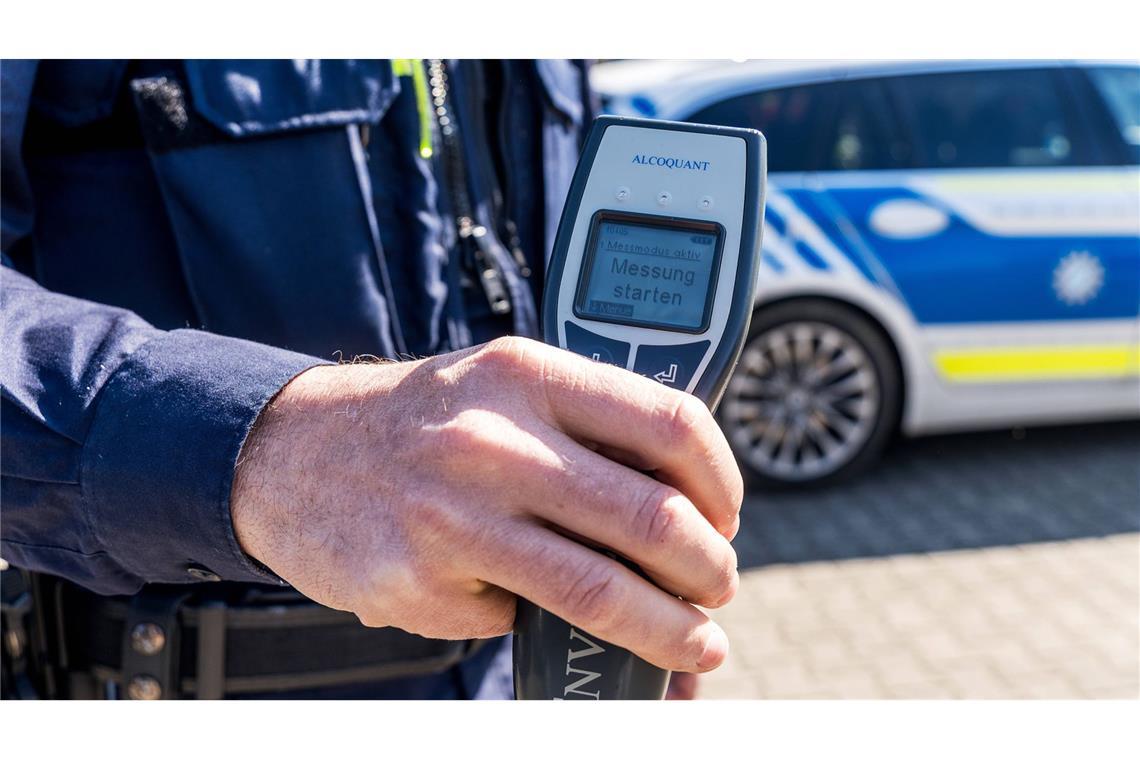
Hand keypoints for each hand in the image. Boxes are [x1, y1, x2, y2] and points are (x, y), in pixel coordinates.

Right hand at [231, 336, 741, 672]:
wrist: (293, 451)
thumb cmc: (422, 420)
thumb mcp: (503, 387)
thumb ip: (587, 428)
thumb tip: (688, 499)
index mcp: (528, 374)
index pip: (672, 424)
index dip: (723, 481)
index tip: (727, 514)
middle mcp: (495, 440)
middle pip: (654, 518)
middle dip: (710, 570)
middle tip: (717, 586)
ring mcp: (453, 515)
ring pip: (604, 592)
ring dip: (671, 630)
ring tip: (693, 641)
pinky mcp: (419, 583)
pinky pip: (522, 621)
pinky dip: (554, 632)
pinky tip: (548, 619)